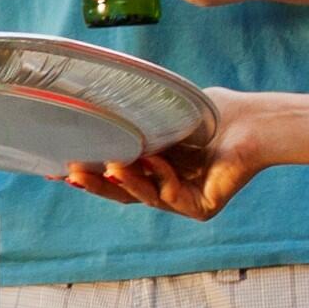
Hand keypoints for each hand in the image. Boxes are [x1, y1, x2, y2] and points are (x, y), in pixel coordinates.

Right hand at [61, 88, 280, 220]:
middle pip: (121, 191)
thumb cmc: (217, 113)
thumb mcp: (166, 111)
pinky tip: (154, 160)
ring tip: (104, 167)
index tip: (55, 168)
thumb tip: (97, 98)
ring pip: (141, 197)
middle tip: (68, 174)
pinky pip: (169, 196)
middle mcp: (167, 186)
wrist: (254, 123)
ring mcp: (183, 200)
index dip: (87, 172)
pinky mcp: (200, 209)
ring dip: (120, 183)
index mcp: (156, 165)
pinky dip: (160, 177)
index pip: (115, 173)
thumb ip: (136, 113)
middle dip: (94, 184)